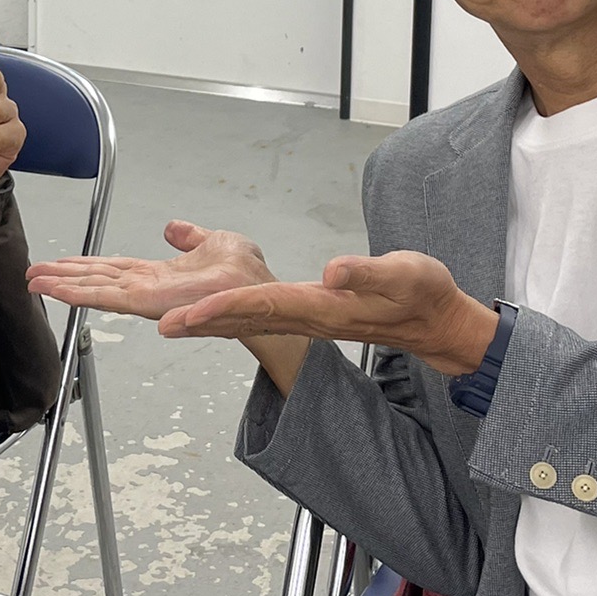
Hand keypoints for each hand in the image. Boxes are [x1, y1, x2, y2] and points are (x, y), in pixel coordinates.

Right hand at [27, 221, 275, 320]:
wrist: (260, 288)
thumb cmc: (247, 274)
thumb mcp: (213, 242)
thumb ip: (189, 237)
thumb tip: (173, 228)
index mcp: (158, 274)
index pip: (113, 269)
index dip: (85, 266)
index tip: (60, 263)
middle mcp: (147, 288)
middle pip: (96, 281)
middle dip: (63, 278)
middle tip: (33, 274)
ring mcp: (145, 297)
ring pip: (95, 290)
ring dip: (63, 287)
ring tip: (34, 282)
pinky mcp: (148, 303)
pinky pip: (107, 298)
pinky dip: (79, 295)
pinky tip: (58, 291)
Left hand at [164, 250, 499, 375]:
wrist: (437, 322)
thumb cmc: (423, 294)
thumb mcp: (404, 276)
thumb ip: (367, 273)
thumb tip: (333, 272)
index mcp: (323, 307)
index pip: (263, 306)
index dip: (222, 308)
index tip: (188, 314)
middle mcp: (308, 317)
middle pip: (244, 318)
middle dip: (200, 321)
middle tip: (159, 324)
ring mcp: (307, 318)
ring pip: (247, 320)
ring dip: (209, 321)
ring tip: (170, 322)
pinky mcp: (309, 313)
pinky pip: (259, 316)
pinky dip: (229, 314)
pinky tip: (211, 312)